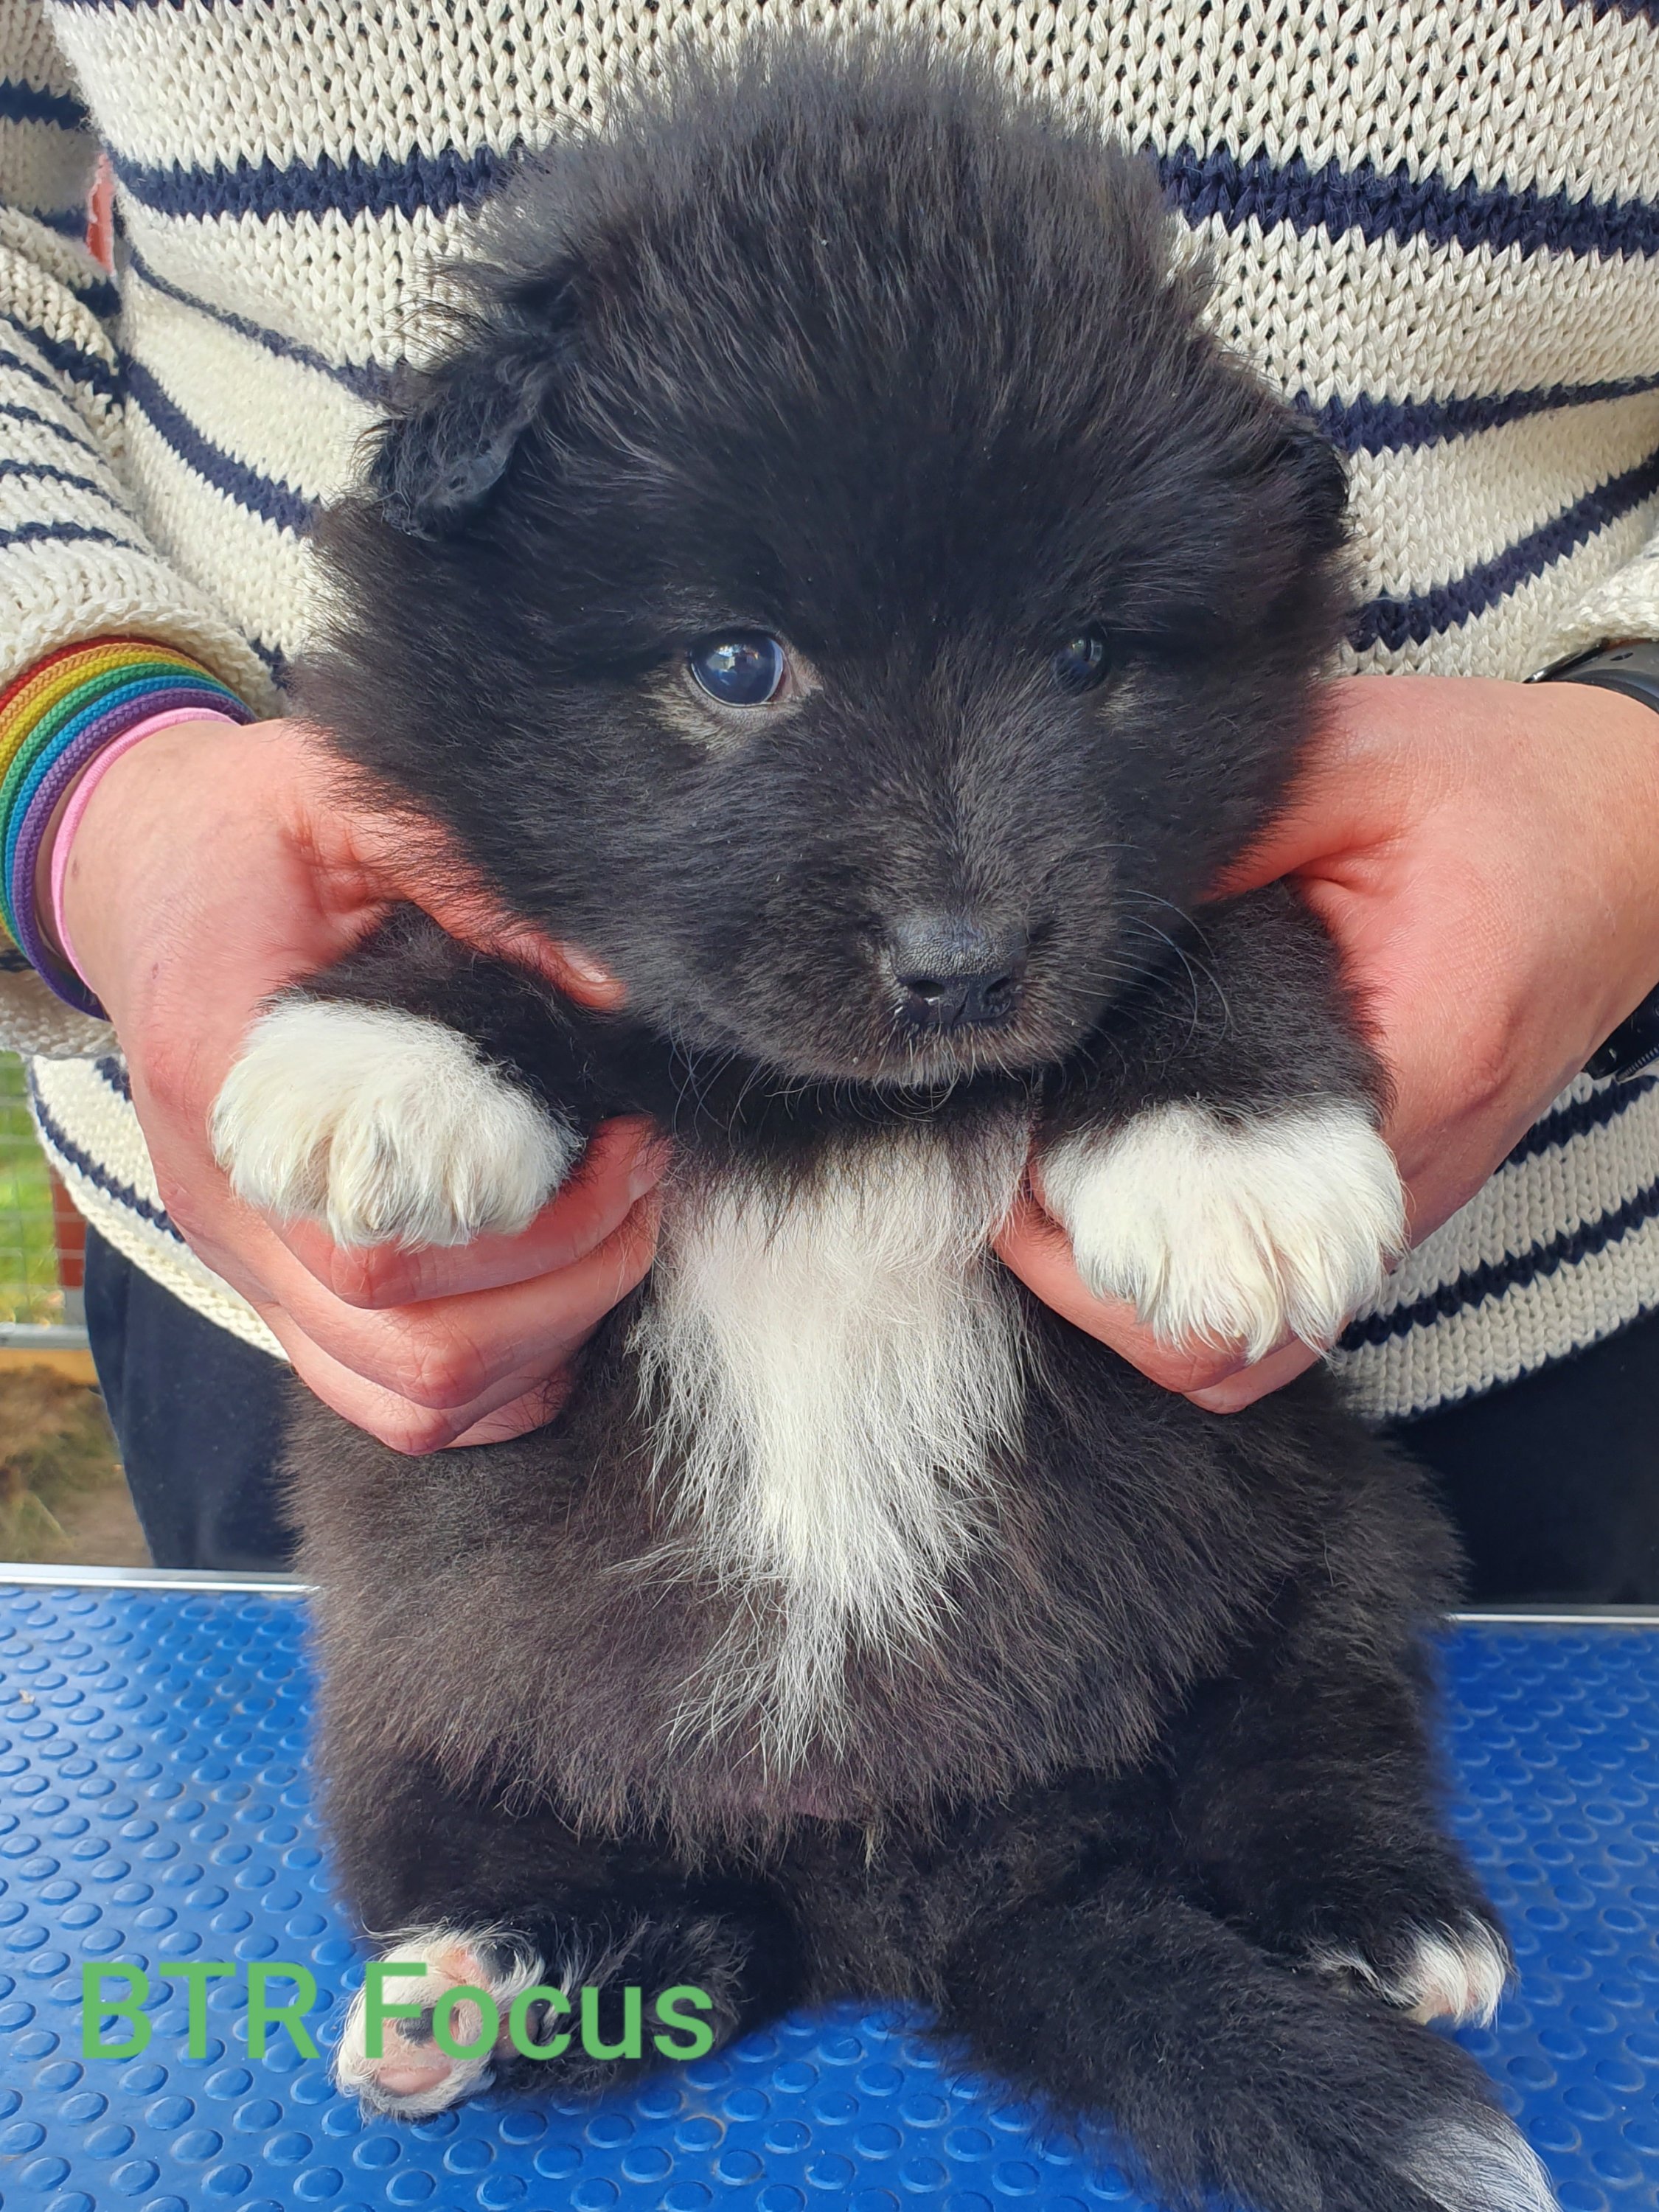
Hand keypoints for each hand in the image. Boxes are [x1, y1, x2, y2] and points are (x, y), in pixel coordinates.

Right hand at [56, 717, 664, 1451]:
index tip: (619, 1138)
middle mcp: (231, 1208)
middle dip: (567, 1282)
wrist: (145, 866)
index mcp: (229, 1087)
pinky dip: (496, 1378)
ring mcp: (251, 1262)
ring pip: (410, 1397)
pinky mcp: (282, 1284)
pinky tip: (558, 1290)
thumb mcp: (348, 801)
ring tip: (614, 1228)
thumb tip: (613, 986)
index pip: (380, 1245)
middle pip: (413, 1346)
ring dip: (544, 1336)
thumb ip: (468, 876)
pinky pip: (389, 1400)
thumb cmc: (250, 831)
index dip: (534, 1222)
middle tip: (637, 1176)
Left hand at [996, 673, 1658, 1409]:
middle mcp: (1403, 1178)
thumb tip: (1067, 897)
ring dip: (1132, 1301)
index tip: (1007, 1168)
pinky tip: (1109, 1193)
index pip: (1233, 1247)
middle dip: (1090, 1291)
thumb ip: (1219, 828)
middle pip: (1226, 1339)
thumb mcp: (1356, 759)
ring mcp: (1399, 1204)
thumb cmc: (1499, 791)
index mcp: (1403, 1077)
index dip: (1094, 1243)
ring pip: (1248, 1345)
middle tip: (997, 1191)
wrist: (1632, 835)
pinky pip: (1280, 1297)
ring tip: (1037, 1199)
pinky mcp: (1390, 1195)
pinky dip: (1186, 1280)